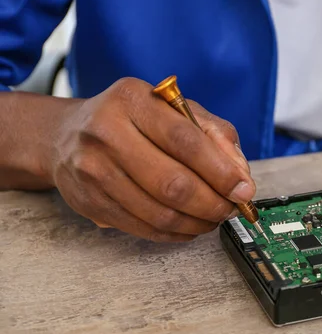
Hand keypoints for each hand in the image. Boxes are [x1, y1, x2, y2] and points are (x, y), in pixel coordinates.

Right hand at [47, 77, 253, 241]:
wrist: (66, 135)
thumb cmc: (133, 121)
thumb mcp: (175, 110)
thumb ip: (215, 135)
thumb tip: (241, 176)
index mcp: (133, 100)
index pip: (185, 141)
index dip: (220, 171)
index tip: (243, 190)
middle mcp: (106, 132)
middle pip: (172, 183)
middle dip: (212, 204)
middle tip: (231, 209)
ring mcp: (93, 170)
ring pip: (159, 212)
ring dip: (197, 223)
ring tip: (214, 218)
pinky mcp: (89, 202)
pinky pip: (142, 228)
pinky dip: (175, 233)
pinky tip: (190, 226)